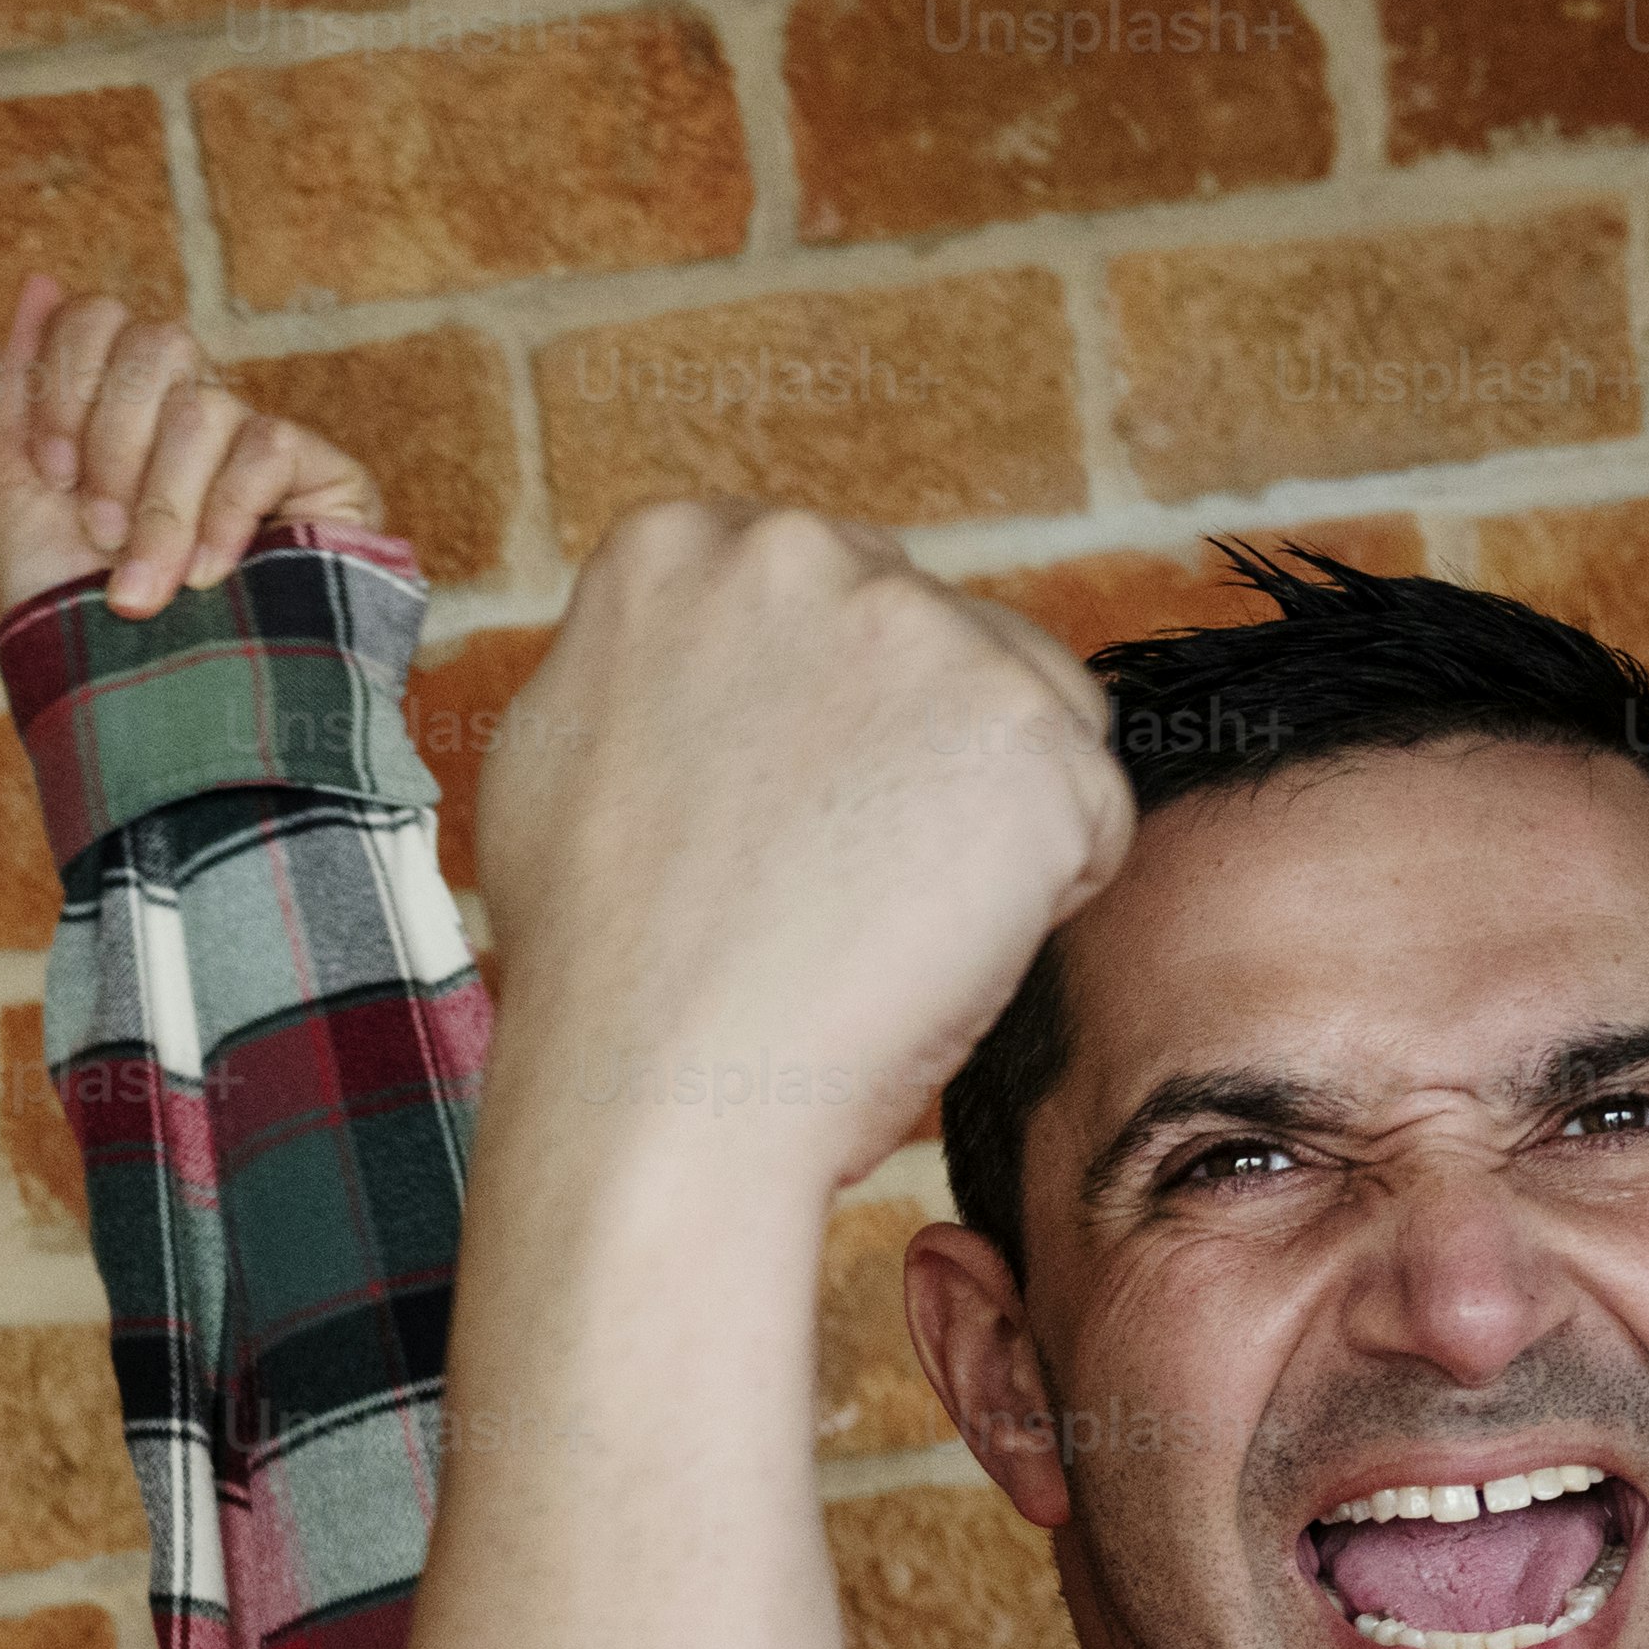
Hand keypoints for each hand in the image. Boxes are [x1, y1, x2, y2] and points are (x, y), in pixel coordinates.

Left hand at [0, 273, 377, 620]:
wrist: (143, 707)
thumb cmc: (72, 614)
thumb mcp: (17, 501)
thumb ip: (21, 391)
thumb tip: (39, 280)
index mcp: (117, 403)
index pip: (97, 317)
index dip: (66, 386)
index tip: (52, 477)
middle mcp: (190, 405)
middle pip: (157, 343)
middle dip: (111, 447)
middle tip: (97, 533)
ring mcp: (255, 437)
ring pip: (206, 406)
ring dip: (159, 512)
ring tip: (142, 592)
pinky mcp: (322, 475)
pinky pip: (269, 446)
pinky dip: (222, 517)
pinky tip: (208, 577)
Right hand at [481, 500, 1133, 1195]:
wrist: (657, 1097)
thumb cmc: (599, 969)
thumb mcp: (563, 754)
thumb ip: (658, 664)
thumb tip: (716, 645)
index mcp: (673, 551)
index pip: (820, 590)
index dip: (810, 714)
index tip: (762, 806)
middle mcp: (801, 555)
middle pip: (932, 636)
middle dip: (905, 747)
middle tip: (815, 879)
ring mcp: (923, 635)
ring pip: (1023, 712)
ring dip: (979, 811)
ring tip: (868, 917)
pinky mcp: (1030, 735)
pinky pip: (1085, 811)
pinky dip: (1037, 892)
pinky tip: (927, 947)